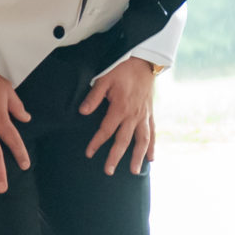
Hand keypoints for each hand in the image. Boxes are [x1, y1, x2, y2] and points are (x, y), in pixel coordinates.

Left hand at [80, 57, 159, 175]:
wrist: (144, 63)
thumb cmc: (123, 70)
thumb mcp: (104, 79)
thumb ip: (94, 97)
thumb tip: (82, 112)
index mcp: (120, 108)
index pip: (106, 130)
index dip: (96, 142)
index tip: (89, 153)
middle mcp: (133, 115)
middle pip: (123, 141)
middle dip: (115, 157)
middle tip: (108, 171)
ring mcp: (143, 116)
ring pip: (142, 141)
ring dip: (137, 157)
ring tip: (133, 171)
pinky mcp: (150, 114)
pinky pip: (152, 133)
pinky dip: (152, 146)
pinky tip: (151, 159)